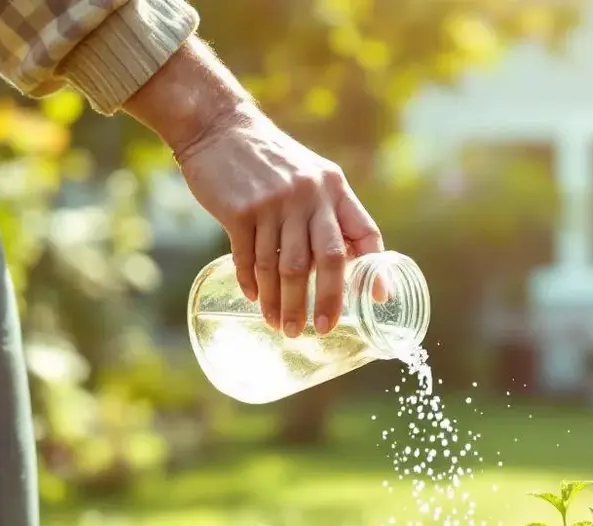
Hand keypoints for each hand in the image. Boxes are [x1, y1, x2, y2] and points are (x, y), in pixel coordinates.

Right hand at [121, 39, 381, 335]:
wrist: (218, 127)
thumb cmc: (270, 162)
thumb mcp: (311, 176)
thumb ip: (330, 215)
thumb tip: (351, 264)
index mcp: (334, 188)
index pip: (364, 234)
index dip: (373, 270)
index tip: (374, 301)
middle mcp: (309, 195)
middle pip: (326, 260)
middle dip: (325, 301)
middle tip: (320, 330)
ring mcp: (274, 203)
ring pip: (284, 268)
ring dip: (283, 303)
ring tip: (282, 326)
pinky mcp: (239, 211)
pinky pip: (249, 259)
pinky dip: (253, 284)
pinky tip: (255, 301)